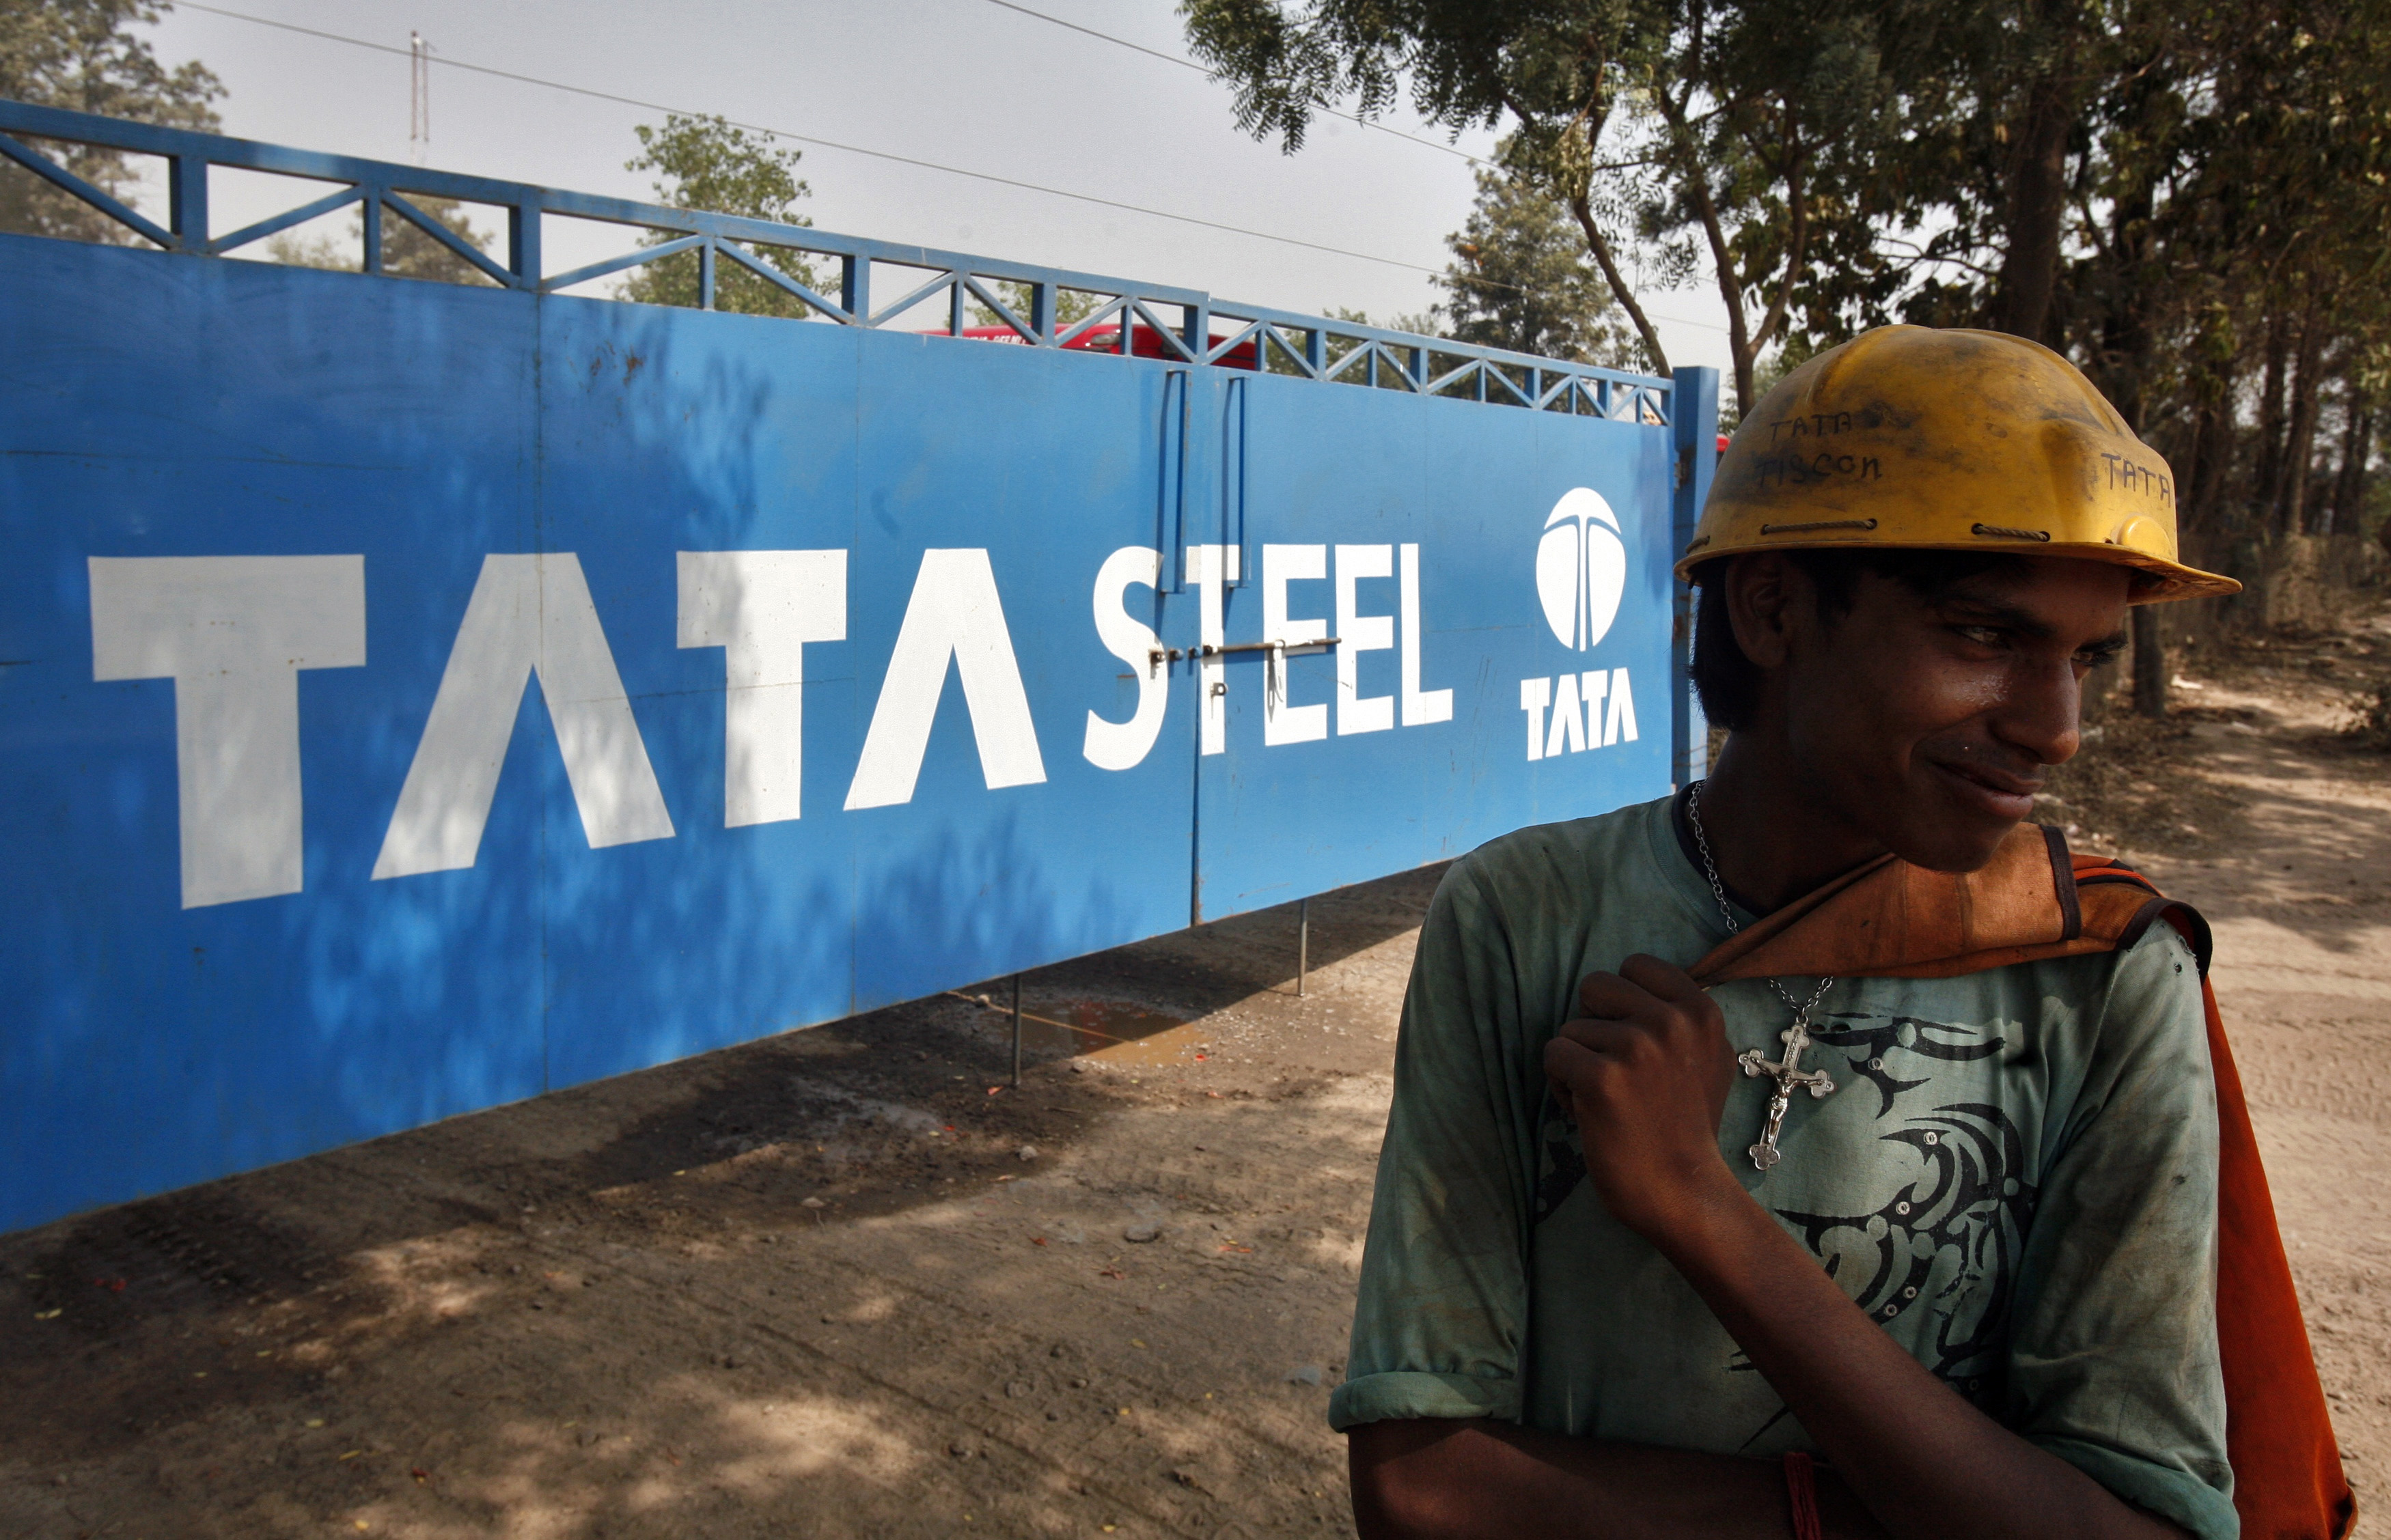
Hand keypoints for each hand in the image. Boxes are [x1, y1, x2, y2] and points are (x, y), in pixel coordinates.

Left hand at [1542, 955, 1740, 1241]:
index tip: (1635, 1040)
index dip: (1621, 1003)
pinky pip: (1554, 1055)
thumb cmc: (1688, 1126)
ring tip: (1610, 1101)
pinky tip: (1590, 1113)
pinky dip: (1561, 1086)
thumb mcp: (1708, 1057)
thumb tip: (1641, 978)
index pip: (1634, 965)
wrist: (1683, 1191)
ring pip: (1571, 1027)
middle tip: (1617, 1071)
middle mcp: (1671, 1022)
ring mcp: (1636, 1048)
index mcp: (1700, 1011)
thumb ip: (1682, 1015)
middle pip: (1595, 987)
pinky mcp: (1601, 1078)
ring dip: (1579, 1064)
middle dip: (1595, 1026)